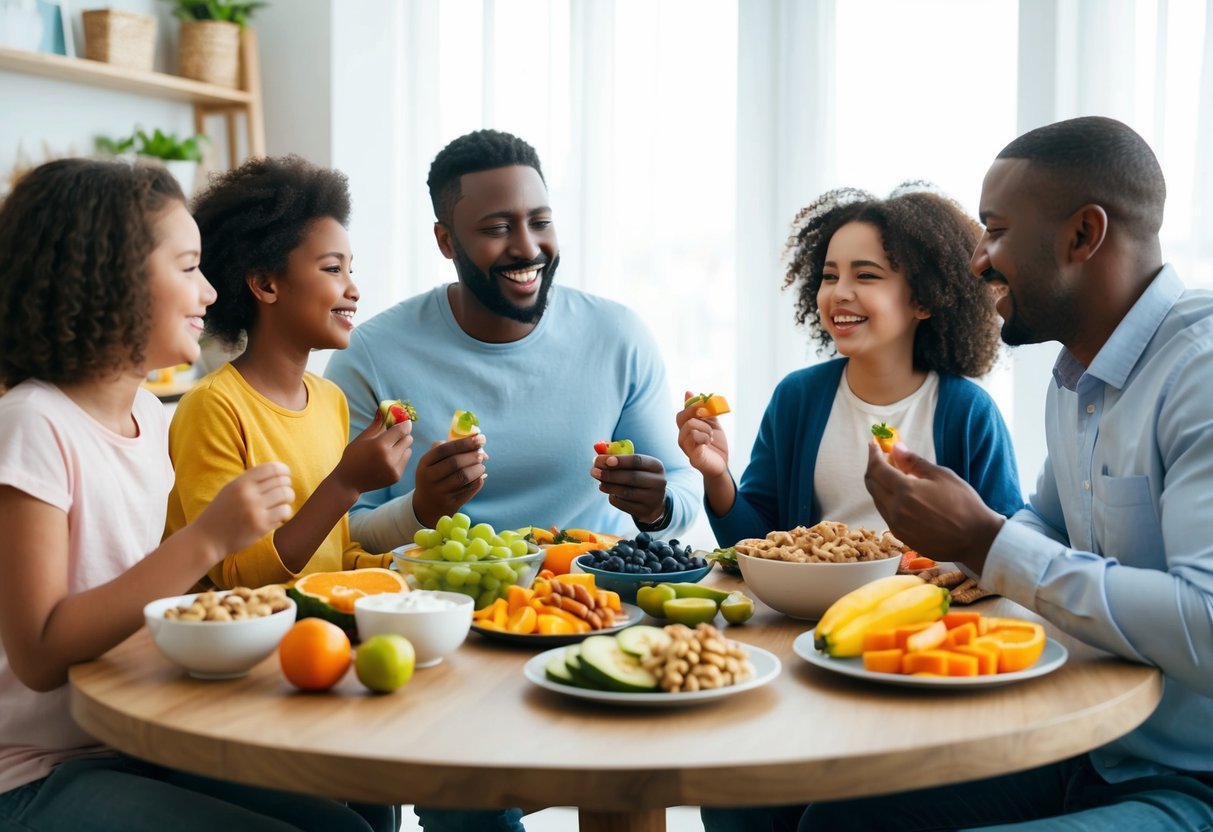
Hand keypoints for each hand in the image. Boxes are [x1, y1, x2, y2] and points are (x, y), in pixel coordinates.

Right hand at [195, 462, 293, 558]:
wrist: (207, 539)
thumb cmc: (221, 513)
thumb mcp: (230, 489)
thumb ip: (250, 480)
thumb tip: (278, 471)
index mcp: (240, 482)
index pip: (272, 468)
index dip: (284, 471)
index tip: (285, 476)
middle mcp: (248, 494)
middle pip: (282, 481)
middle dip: (287, 486)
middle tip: (282, 493)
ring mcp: (255, 510)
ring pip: (286, 495)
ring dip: (287, 499)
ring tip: (281, 504)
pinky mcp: (260, 526)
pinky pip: (284, 512)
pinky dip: (284, 513)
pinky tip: (277, 516)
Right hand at [332, 410, 413, 495]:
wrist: (348, 482)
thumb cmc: (353, 457)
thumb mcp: (362, 438)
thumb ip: (377, 424)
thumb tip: (384, 410)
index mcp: (380, 445)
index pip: (402, 430)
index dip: (404, 424)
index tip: (404, 421)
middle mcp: (390, 457)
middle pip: (408, 439)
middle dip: (402, 435)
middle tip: (393, 436)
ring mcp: (394, 468)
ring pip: (408, 450)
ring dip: (402, 447)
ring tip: (388, 449)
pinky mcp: (397, 476)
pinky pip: (405, 461)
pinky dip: (400, 458)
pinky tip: (387, 460)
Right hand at [412, 434, 487, 526]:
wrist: (427, 505)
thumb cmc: (435, 476)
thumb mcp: (434, 462)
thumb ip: (450, 449)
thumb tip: (477, 443)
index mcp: (425, 463)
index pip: (444, 449)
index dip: (464, 443)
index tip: (480, 438)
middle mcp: (429, 477)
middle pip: (454, 463)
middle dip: (472, 456)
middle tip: (483, 454)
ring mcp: (439, 492)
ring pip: (463, 477)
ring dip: (477, 469)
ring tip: (481, 466)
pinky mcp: (450, 503)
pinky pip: (469, 490)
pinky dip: (478, 481)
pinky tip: (479, 477)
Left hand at [591, 452, 667, 524]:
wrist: (653, 501)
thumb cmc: (639, 476)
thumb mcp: (634, 466)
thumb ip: (617, 457)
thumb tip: (597, 451)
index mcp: (656, 466)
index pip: (637, 461)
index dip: (620, 460)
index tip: (604, 460)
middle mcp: (658, 482)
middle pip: (631, 477)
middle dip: (610, 474)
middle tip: (593, 471)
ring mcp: (652, 498)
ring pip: (626, 492)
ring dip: (609, 486)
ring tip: (599, 482)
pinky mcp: (644, 511)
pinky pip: (623, 504)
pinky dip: (613, 497)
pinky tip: (610, 493)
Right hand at [676, 389, 729, 478]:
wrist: (722, 464)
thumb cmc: (715, 444)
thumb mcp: (711, 423)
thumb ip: (703, 410)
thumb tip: (688, 393)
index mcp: (686, 429)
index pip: (682, 413)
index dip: (691, 405)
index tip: (704, 404)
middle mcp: (683, 438)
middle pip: (681, 418)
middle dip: (696, 413)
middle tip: (708, 417)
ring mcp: (686, 448)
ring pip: (689, 428)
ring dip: (704, 428)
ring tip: (710, 436)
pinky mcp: (693, 457)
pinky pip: (694, 442)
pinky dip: (704, 438)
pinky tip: (709, 442)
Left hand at [863, 441, 1004, 568]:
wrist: (976, 540)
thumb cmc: (964, 504)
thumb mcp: (942, 476)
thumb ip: (914, 462)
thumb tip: (896, 448)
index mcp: (905, 491)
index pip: (877, 469)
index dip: (873, 454)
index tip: (874, 444)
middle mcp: (895, 510)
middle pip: (872, 484)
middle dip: (873, 468)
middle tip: (883, 458)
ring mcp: (896, 525)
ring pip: (877, 500)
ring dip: (880, 485)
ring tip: (894, 475)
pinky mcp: (901, 536)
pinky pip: (886, 513)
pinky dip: (887, 500)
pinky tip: (901, 495)